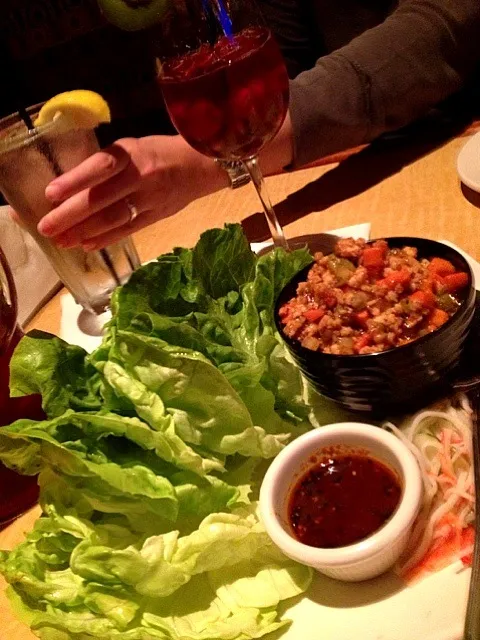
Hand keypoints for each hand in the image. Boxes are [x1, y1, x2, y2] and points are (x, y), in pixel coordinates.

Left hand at [36, 135, 227, 249]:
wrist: (203, 165)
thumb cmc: (162, 152)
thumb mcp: (134, 146)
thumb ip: (108, 164)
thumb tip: (71, 184)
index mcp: (132, 153)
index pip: (100, 167)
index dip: (75, 181)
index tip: (50, 194)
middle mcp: (141, 177)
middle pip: (102, 198)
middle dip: (71, 215)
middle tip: (45, 227)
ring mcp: (150, 199)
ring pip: (113, 218)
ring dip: (84, 231)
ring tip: (61, 240)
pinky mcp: (157, 216)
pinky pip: (129, 229)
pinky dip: (106, 238)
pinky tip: (86, 245)